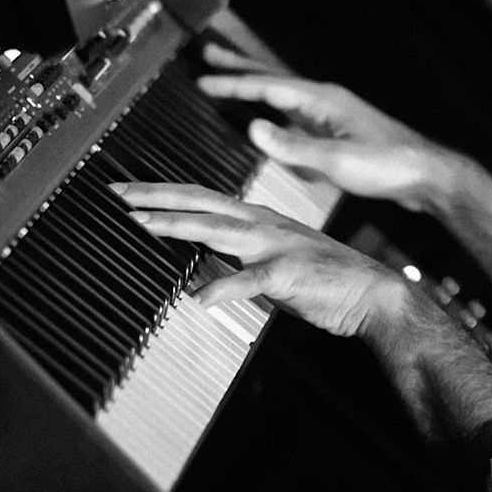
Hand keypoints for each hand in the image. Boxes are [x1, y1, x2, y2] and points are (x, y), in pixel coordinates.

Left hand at [115, 179, 491, 449]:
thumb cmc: (327, 281)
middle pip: (201, 204)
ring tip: (141, 223)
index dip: (164, 194)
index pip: (203, 199)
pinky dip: (222, 289)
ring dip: (177, 225)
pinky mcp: (286, 276)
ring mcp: (275, 247)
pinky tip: (199, 298)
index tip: (129, 192)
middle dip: (155, 197)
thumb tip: (206, 274)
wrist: (373, 294)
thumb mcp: (275, 266)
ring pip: (217, 230)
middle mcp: (264, 225)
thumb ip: (241, 263)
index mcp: (261, 220)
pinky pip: (248, 283)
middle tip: (117, 193)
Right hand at [198, 43, 455, 208]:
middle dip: (241, 67)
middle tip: (209, 54)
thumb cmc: (389, 166)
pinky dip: (276, 110)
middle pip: (275, 78)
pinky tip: (272, 121)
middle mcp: (327, 101)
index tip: (201, 81)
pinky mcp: (340, 133)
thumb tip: (252, 128)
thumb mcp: (336, 160)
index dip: (232, 85)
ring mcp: (334, 116)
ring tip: (232, 79)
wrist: (427, 177)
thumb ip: (292, 146)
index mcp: (323, 100)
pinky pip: (297, 115)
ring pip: (285, 95)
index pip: (268, 86)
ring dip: (257, 86)